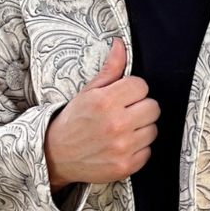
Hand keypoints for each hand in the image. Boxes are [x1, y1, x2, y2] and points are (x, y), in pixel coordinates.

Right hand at [44, 37, 160, 189]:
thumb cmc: (74, 120)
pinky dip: (138, 149)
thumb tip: (121, 44)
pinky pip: (148, 151)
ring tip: (122, 130)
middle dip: (140, 108)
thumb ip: (110, 69)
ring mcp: (122, 147)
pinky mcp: (126, 166)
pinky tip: (122, 146)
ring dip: (141, 129)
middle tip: (125, 113)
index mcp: (106, 101)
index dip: (133, 90)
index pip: (142, 86)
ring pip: (153, 130)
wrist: (56, 155)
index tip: (123, 96)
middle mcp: (116, 124)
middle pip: (153, 107)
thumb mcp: (88, 92)